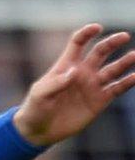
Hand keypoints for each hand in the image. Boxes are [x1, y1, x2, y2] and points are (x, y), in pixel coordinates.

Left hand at [13, 24, 134, 147]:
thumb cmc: (34, 109)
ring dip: (124, 62)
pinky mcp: (100, 101)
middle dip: (112, 43)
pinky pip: (117, 88)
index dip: (87, 34)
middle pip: (100, 52)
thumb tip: (75, 72)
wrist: (39, 131)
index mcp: (66, 66)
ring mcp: (92, 86)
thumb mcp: (40, 94)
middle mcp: (82, 73)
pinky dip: (128, 82)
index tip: (97, 27)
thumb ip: (56, 83)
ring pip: (113, 69)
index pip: (78, 44)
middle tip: (124, 36)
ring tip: (134, 55)